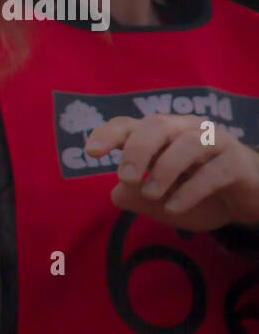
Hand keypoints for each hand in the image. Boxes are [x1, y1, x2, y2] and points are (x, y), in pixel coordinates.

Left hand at [86, 114, 258, 231]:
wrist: (243, 201)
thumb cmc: (193, 192)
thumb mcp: (157, 201)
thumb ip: (133, 197)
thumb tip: (118, 192)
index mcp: (159, 135)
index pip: (129, 125)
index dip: (108, 134)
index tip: (90, 152)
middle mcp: (184, 130)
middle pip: (157, 125)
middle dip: (137, 149)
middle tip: (126, 177)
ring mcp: (213, 142)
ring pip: (188, 142)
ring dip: (165, 168)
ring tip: (151, 193)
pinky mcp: (237, 162)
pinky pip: (214, 171)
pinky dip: (191, 190)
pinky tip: (174, 208)